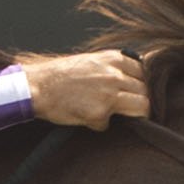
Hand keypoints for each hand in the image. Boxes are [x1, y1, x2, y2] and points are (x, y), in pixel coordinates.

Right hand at [24, 51, 148, 127]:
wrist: (36, 86)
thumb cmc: (59, 75)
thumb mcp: (90, 61)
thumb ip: (113, 66)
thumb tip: (132, 77)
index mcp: (114, 59)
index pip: (146, 72)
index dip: (142, 85)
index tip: (136, 93)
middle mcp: (115, 74)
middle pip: (146, 91)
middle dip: (139, 101)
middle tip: (126, 109)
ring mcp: (109, 93)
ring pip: (142, 107)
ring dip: (130, 115)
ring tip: (111, 115)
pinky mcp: (100, 112)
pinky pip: (110, 124)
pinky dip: (99, 125)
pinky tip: (86, 118)